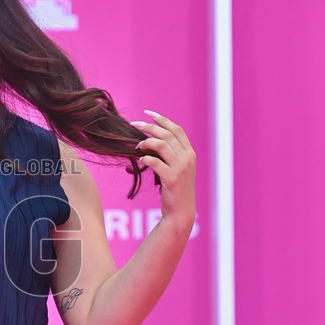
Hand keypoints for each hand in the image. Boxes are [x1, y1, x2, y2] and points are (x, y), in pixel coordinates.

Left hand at [130, 109, 195, 230]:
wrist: (180, 212)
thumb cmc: (175, 190)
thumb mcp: (177, 169)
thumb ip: (170, 155)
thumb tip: (151, 140)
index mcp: (190, 153)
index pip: (177, 130)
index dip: (162, 119)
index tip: (148, 113)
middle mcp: (188, 158)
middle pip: (168, 134)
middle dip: (149, 126)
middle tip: (134, 124)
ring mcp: (181, 168)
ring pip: (162, 144)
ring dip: (146, 141)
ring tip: (136, 145)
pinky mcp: (172, 179)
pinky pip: (156, 162)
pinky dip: (146, 158)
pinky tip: (141, 159)